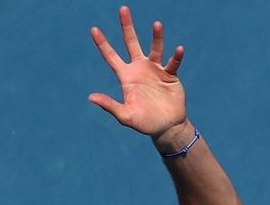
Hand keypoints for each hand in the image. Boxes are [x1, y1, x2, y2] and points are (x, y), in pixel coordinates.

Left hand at [88, 6, 186, 136]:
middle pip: (131, 43)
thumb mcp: (125, 116)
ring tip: (157, 25)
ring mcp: (155, 69)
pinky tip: (178, 50)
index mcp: (127, 77)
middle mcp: (140, 69)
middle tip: (123, 8)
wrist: (167, 127)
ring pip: (155, 48)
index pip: (111, 57)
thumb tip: (91, 97)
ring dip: (156, 37)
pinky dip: (176, 56)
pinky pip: (173, 63)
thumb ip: (110, 105)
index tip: (94, 29)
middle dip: (127, 26)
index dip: (103, 44)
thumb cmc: (145, 123)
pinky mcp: (170, 74)